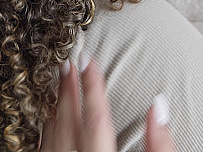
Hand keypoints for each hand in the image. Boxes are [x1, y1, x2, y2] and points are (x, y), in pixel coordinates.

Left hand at [40, 56, 174, 151]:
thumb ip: (160, 143)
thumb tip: (159, 107)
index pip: (96, 117)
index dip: (92, 85)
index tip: (88, 60)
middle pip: (69, 122)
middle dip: (68, 89)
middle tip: (69, 64)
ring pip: (50, 135)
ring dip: (55, 107)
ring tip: (58, 84)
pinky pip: (41, 149)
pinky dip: (46, 130)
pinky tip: (47, 122)